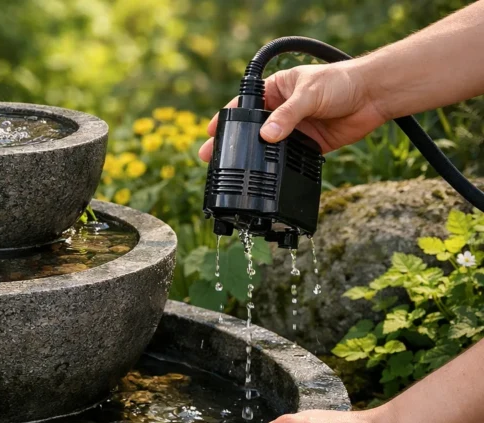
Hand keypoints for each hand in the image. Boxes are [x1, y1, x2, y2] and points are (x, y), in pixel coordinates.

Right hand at [199, 62, 389, 161]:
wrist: (375, 96)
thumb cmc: (342, 82)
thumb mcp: (308, 94)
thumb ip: (287, 116)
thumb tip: (266, 137)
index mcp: (275, 90)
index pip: (244, 106)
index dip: (226, 119)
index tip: (211, 132)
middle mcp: (281, 111)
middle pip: (251, 131)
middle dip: (231, 145)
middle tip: (210, 158)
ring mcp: (293, 131)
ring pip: (267, 148)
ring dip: (253, 160)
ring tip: (232, 172)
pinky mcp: (307, 148)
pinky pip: (287, 161)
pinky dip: (276, 170)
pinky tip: (264, 178)